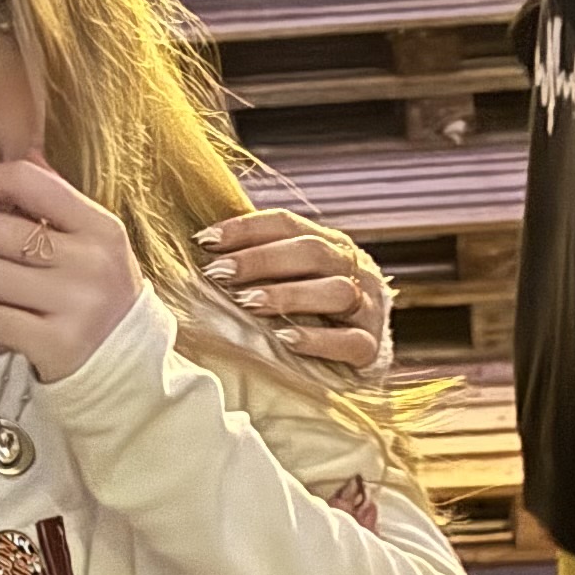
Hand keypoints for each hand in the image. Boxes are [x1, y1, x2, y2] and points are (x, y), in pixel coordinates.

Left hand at [0, 158, 141, 381]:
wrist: (126, 368)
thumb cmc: (97, 297)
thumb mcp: (93, 244)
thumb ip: (56, 202)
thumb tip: (19, 155)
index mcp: (101, 227)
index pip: (28, 180)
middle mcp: (92, 260)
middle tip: (8, 272)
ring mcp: (76, 303)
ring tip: (18, 303)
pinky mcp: (56, 343)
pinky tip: (20, 329)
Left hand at [198, 207, 393, 372]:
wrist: (365, 351)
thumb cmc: (316, 308)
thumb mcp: (297, 275)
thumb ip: (264, 259)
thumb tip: (204, 245)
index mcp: (331, 244)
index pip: (288, 224)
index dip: (246, 228)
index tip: (206, 240)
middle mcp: (354, 269)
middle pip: (311, 252)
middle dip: (260, 260)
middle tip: (219, 273)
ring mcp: (367, 308)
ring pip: (336, 292)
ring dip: (288, 295)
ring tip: (247, 303)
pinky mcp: (370, 348)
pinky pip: (349, 341)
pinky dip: (316, 340)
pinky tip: (285, 340)